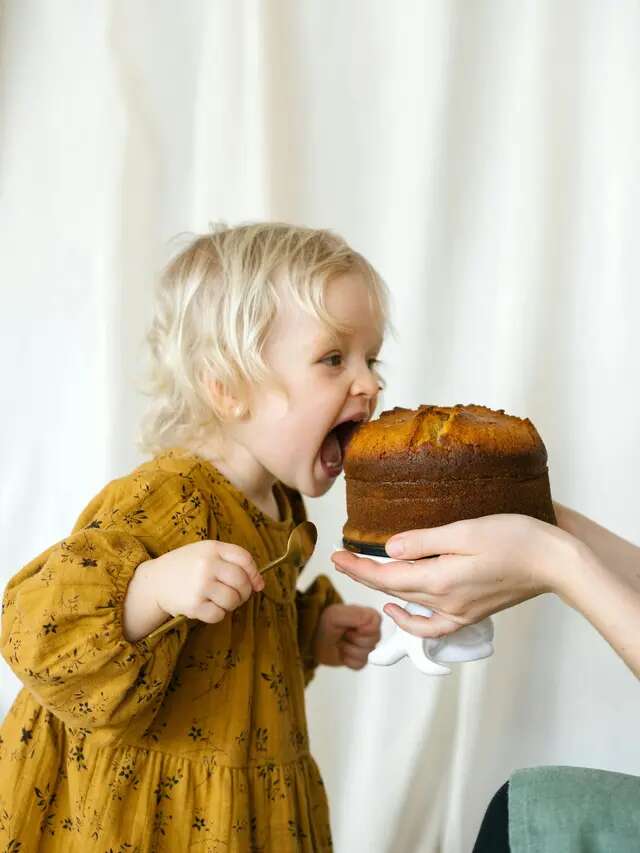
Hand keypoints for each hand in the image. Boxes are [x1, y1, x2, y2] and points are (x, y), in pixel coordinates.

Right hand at [129, 540, 263, 629]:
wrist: (155, 580)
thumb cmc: (186, 566)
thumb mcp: (206, 552)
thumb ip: (232, 561)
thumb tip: (260, 584)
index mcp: (212, 548)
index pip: (245, 559)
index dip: (254, 573)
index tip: (256, 583)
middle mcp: (207, 565)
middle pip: (241, 582)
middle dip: (245, 592)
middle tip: (237, 595)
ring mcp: (200, 585)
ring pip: (233, 600)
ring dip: (232, 604)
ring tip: (221, 600)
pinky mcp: (193, 605)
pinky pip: (219, 615)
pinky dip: (218, 614)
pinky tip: (209, 607)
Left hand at [313, 604, 381, 668]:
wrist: (311, 641)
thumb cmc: (323, 624)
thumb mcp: (335, 615)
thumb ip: (355, 615)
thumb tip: (371, 619)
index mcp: (365, 615)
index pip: (377, 621)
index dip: (366, 628)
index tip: (354, 628)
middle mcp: (367, 630)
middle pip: (374, 640)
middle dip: (356, 639)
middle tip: (343, 634)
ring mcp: (364, 645)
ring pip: (368, 654)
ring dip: (350, 650)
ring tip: (340, 643)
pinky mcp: (359, 659)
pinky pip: (361, 664)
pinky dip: (348, 661)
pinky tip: (341, 654)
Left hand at [331, 514, 577, 638]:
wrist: (553, 562)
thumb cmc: (514, 539)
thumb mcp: (464, 531)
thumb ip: (424, 542)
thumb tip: (388, 549)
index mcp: (438, 580)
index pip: (385, 575)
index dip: (357, 566)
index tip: (335, 555)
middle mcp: (444, 602)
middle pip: (392, 590)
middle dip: (363, 575)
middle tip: (341, 558)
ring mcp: (457, 612)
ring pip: (407, 604)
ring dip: (382, 591)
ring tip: (365, 574)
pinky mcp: (470, 613)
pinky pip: (430, 625)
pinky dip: (410, 620)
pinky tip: (400, 609)